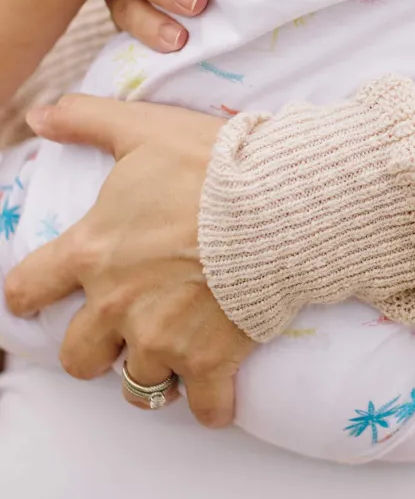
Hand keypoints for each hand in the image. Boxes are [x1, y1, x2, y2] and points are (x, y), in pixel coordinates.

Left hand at [4, 95, 254, 427]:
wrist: (280, 203)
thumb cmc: (212, 165)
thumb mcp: (145, 131)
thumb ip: (87, 120)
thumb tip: (37, 114)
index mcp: (93, 252)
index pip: (27, 289)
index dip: (28, 295)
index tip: (40, 298)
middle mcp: (117, 305)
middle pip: (78, 356)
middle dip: (95, 348)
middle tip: (122, 327)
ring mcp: (162, 338)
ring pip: (137, 383)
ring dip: (153, 370)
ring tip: (175, 350)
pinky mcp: (210, 359)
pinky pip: (202, 406)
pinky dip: (209, 406)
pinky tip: (216, 398)